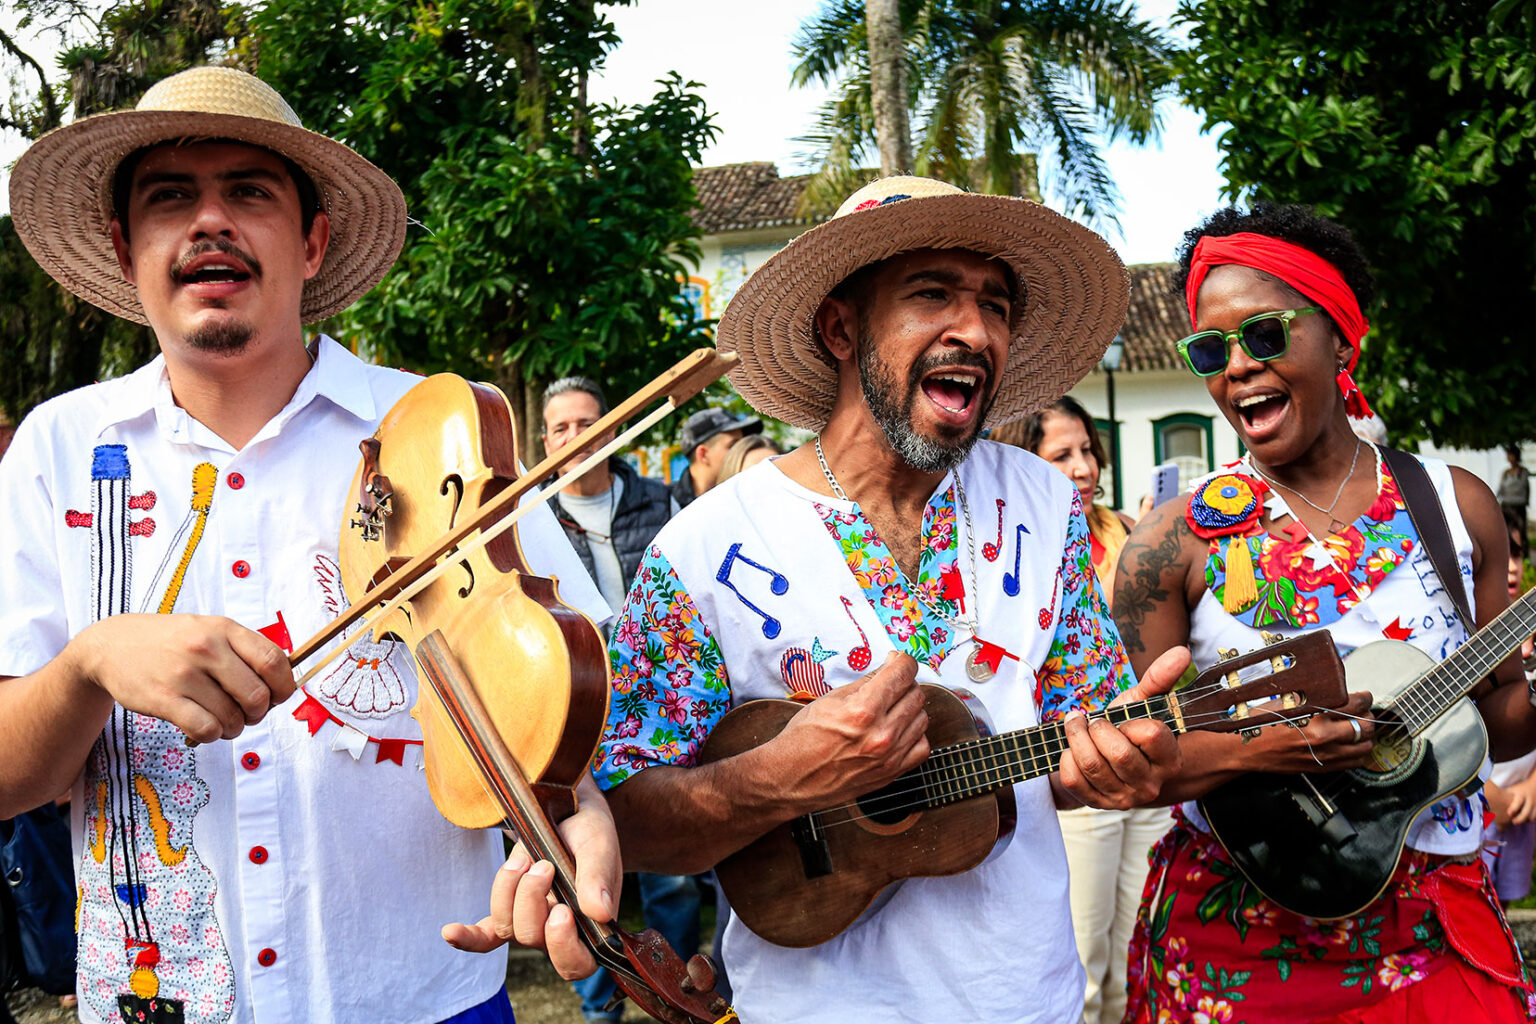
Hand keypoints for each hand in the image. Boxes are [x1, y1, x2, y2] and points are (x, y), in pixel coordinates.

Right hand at [64, 613, 292, 742]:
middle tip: (247, 714)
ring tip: (223, 722)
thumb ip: (244, 650)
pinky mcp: (163, 699)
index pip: (274, 661)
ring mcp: (183, 674)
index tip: (277, 697)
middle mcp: (206, 648)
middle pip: (257, 696)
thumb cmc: (171, 642)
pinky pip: (206, 729)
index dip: (283, 687)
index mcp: (224, 629)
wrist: (111, 646)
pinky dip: (212, 735)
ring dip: (234, 728)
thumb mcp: (210, 630)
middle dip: (259, 714)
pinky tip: (204, 728)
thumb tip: (281, 685)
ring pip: (232, 717)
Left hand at [443, 775, 620, 978]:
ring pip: (507, 927)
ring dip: (508, 892)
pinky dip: (467, 937)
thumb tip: (600, 912)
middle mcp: (560, 932)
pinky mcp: (508, 910)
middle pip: (533, 938)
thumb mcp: (598, 846)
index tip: (560, 912)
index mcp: (591, 926)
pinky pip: (485, 935)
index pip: (577, 963)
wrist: (568, 810)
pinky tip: (450, 931)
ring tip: (524, 861)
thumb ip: (598, 877)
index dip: (563, 946)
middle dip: (532, 900)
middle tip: (545, 866)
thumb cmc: (590, 831)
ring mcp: (531, 923)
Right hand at [769, 652, 928, 810]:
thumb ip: (866, 682)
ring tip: (891, 707)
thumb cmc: (803, 738)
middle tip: (890, 683)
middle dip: (904, 682)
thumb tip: (889, 666)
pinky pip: (921, 746)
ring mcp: (889, 756)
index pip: (902, 674)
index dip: (904, 661)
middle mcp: (881, 734)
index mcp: (863, 710)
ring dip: (910, 707)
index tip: (899, 660)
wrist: (791, 778)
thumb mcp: (829, 700)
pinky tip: (899, 730)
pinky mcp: (892, 773)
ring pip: (922, 717)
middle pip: (915, 694)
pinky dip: (914, 734)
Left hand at [1057, 646, 1184, 809]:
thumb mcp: (1140, 701)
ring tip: (1077, 727)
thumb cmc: (1123, 726)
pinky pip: (1073, 779)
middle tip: (1091, 719)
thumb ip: (1160, 678)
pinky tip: (1071, 750)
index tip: (1122, 719)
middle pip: (1117, 754)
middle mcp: (1150, 785)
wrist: (1100, 755)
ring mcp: (1123, 799)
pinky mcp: (1096, 804)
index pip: (1151, 735)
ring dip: (1075, 738)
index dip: (1129, 721)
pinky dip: (1065, 758)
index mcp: (1169, 759)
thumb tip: (1181, 652)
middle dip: (1095, 728)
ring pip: (1091, 765)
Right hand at [1245, 691, 1377, 773]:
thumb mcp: (1287, 701)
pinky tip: (1348, 744)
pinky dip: (1357, 752)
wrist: (1245, 749)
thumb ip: (1316, 698)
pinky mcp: (1322, 767)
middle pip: (1366, 725)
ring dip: (1364, 736)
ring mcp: (1325, 755)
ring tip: (1355, 728)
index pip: (1356, 704)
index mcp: (1315, 715)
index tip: (1363, 697)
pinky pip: (1355, 762)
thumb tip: (1340, 693)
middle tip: (1360, 712)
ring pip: (1366, 746)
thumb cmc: (1260, 724)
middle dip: (1366, 716)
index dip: (1364, 698)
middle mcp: (1323, 736)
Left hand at [1505, 773, 1535, 825]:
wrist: (1534, 787)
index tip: (1508, 813)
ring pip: (1533, 816)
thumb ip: (1503, 796)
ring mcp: (1535, 805)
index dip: (1514, 808)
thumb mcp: (1511, 790)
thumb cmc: (1518, 790)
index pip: (1518, 802)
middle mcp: (1529, 800)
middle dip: (1520, 818)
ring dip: (1526, 820)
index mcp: (1521, 795)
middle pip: (1526, 811)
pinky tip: (1526, 821)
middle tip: (1513, 822)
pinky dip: (1532, 820)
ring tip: (1519, 822)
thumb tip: (1488, 803)